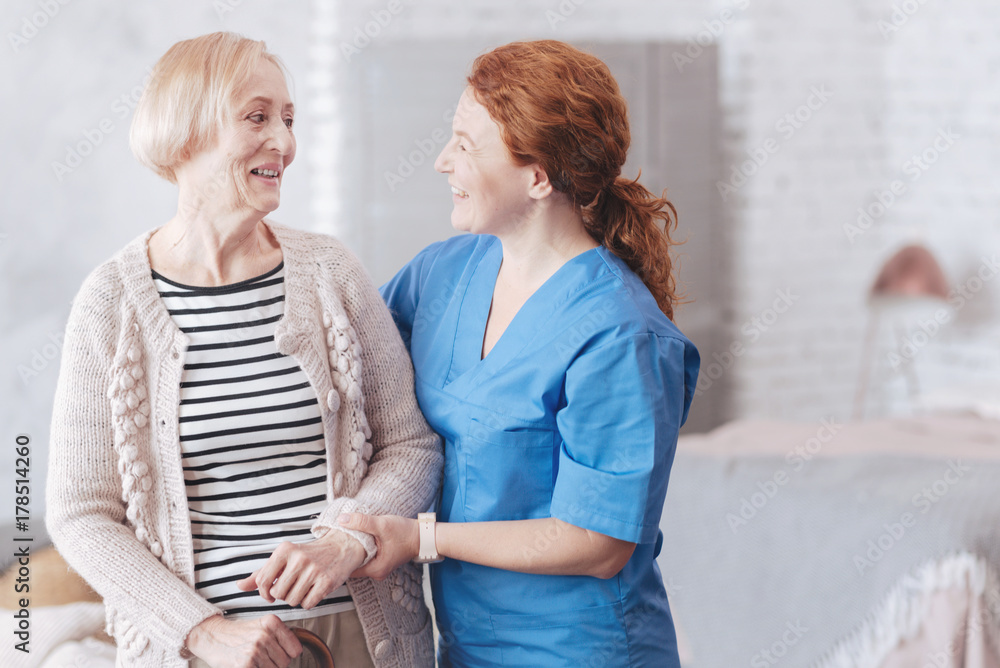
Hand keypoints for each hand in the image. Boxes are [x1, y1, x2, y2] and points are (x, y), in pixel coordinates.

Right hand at [186, 614, 300, 667]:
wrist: (211, 636)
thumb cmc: (238, 634)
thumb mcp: (261, 626)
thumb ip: (280, 637)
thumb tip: (296, 653)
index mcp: (272, 623)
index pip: (295, 649)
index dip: (287, 655)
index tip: (278, 654)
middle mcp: (264, 635)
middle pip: (285, 663)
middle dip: (275, 664)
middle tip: (260, 658)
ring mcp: (255, 650)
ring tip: (252, 661)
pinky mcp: (245, 664)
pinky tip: (247, 664)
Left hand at [237, 531, 365, 608]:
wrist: (341, 547)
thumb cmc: (308, 555)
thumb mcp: (283, 559)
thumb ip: (261, 573)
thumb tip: (238, 585)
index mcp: (284, 550)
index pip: (262, 580)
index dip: (264, 593)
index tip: (271, 594)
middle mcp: (298, 558)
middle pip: (278, 593)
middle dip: (283, 595)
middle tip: (292, 587)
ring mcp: (314, 570)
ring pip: (292, 601)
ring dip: (296, 599)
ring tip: (304, 587)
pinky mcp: (326, 582)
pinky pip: (307, 604)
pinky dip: (309, 602)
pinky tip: (314, 590)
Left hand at [337, 513, 419, 579]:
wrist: (424, 535)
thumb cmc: (406, 533)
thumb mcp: (382, 525)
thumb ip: (362, 522)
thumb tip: (342, 520)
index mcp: (375, 569)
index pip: (348, 569)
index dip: (339, 558)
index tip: (331, 547)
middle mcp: (377, 572)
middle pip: (353, 565)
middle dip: (345, 553)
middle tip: (335, 541)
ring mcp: (380, 567)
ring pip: (360, 560)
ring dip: (353, 550)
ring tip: (344, 538)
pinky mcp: (382, 560)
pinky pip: (366, 557)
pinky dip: (361, 549)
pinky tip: (357, 538)